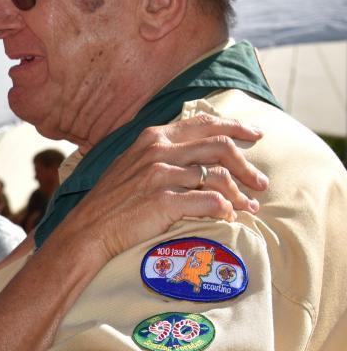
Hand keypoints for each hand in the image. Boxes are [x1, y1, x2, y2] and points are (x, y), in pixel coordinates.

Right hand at [59, 113, 267, 263]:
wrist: (90, 228)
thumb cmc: (113, 199)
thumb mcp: (133, 163)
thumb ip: (162, 151)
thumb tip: (197, 150)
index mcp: (153, 137)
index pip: (204, 122)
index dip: (235, 126)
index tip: (256, 135)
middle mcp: (159, 150)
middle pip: (220, 146)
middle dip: (248, 165)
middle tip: (261, 182)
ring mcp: (161, 175)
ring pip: (219, 176)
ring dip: (241, 193)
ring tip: (251, 206)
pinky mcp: (163, 201)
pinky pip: (210, 201)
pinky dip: (225, 209)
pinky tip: (228, 216)